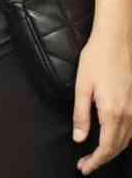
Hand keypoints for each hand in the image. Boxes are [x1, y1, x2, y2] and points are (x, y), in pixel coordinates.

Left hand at [73, 28, 131, 173]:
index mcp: (112, 112)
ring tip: (96, 157)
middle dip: (101, 160)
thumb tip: (79, 139)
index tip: (83, 169)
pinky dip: (122, 141)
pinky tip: (112, 141)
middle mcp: (128, 115)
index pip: (105, 147)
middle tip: (85, 166)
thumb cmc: (96, 60)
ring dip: (112, 152)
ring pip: (127, 141)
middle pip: (117, 148)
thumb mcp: (82, 86)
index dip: (94, 161)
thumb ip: (81, 114)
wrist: (116, 41)